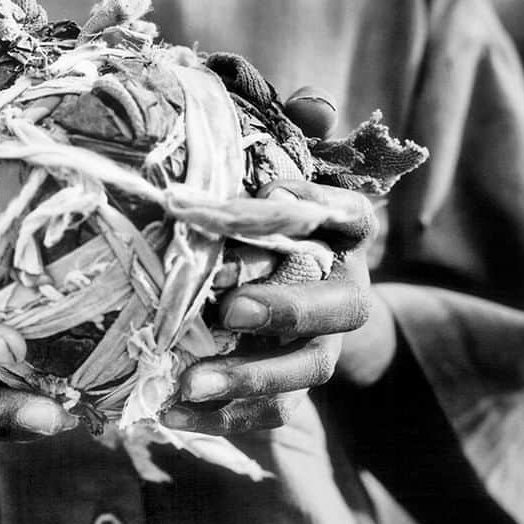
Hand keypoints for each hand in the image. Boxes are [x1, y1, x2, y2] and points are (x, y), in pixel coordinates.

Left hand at [161, 85, 394, 435]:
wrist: (287, 293)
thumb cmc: (264, 223)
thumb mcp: (272, 172)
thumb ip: (288, 137)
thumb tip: (316, 104)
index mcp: (340, 237)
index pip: (353, 218)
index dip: (327, 208)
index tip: (275, 194)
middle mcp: (342, 293)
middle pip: (339, 309)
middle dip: (287, 311)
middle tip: (232, 311)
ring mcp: (320, 347)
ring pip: (304, 371)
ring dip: (248, 381)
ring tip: (187, 384)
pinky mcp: (290, 390)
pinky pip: (269, 414)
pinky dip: (222, 419)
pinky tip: (169, 416)